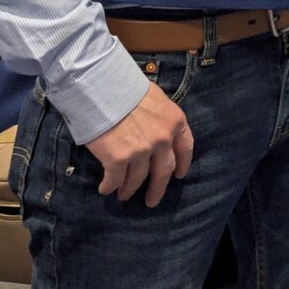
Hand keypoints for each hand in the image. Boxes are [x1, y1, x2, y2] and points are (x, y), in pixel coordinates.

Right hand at [85, 83, 192, 206]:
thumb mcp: (155, 98)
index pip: (185, 148)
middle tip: (152, 201)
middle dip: (158, 188)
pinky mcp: (118, 159)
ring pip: (137, 179)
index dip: (182, 164)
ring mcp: (141, 151)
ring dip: (130, 189)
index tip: (178, 175)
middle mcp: (162, 139)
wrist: (102, 87)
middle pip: (164, 171)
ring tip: (123, 195)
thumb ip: (159, 117)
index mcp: (175, 121)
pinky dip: (110, 187)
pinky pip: (115, 180)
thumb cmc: (126, 87)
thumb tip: (154, 128)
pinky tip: (106, 189)